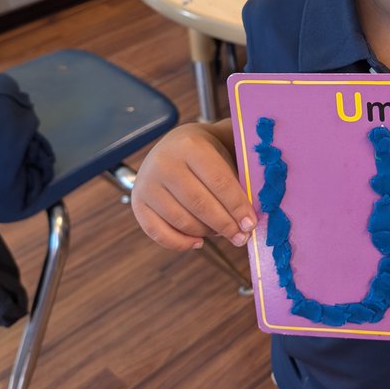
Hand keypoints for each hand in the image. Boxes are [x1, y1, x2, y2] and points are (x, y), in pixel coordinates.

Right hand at [131, 124, 255, 250]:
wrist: (176, 145)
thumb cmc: (209, 153)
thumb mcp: (225, 152)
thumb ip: (240, 179)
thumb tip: (250, 218)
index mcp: (190, 145)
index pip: (218, 181)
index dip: (237, 206)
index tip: (251, 224)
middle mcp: (164, 163)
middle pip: (200, 204)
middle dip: (225, 224)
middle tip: (242, 237)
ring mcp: (147, 183)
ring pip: (182, 220)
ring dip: (207, 233)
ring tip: (224, 233)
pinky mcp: (137, 203)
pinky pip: (159, 233)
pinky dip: (181, 243)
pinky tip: (199, 242)